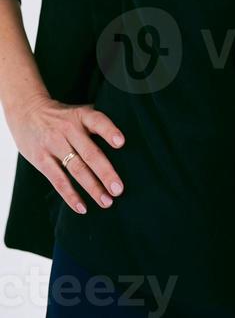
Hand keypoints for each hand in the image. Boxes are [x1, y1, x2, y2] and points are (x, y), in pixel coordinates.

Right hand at [6, 94, 125, 213]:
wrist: (27, 111)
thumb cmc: (62, 115)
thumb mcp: (79, 111)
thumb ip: (97, 122)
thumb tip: (124, 140)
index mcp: (81, 116)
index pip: (98, 121)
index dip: (109, 131)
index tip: (121, 143)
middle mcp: (69, 130)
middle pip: (90, 153)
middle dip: (105, 172)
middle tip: (119, 189)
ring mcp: (54, 145)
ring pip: (76, 169)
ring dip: (92, 188)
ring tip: (106, 201)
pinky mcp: (42, 160)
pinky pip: (58, 180)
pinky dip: (70, 196)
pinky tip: (82, 207)